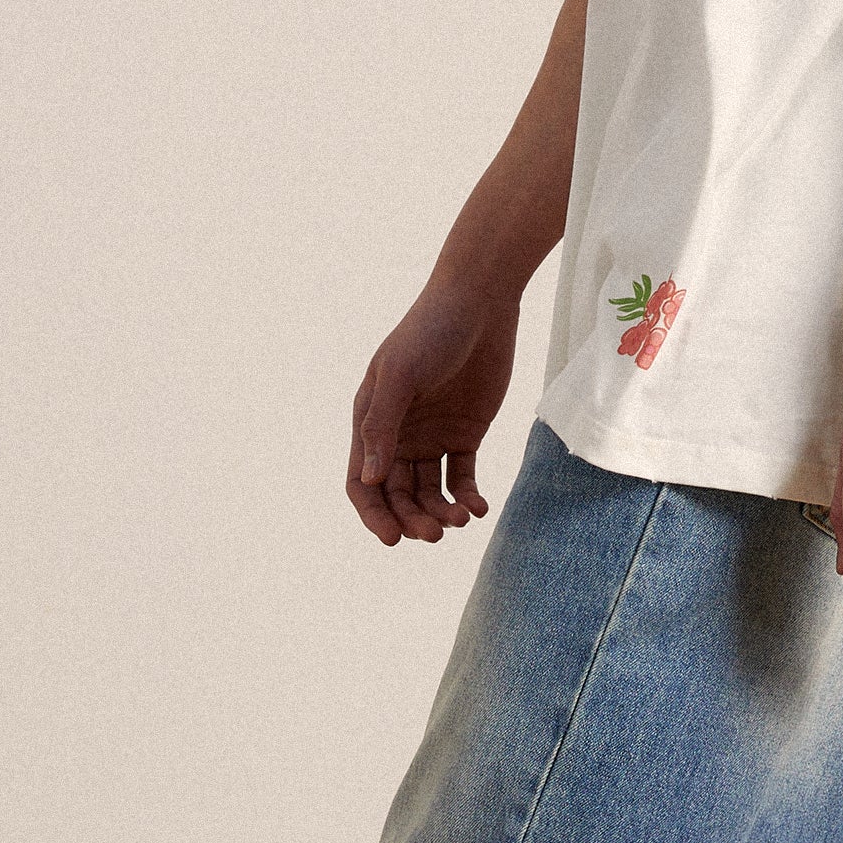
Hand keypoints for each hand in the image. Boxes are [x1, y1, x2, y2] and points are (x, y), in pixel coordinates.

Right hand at [347, 276, 518, 546]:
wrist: (479, 303)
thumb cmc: (430, 332)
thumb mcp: (401, 376)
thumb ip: (382, 426)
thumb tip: (369, 478)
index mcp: (370, 422)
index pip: (363, 483)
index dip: (374, 515)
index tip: (393, 539)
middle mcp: (398, 436)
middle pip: (398, 495)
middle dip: (413, 519)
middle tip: (436, 533)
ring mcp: (432, 436)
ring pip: (430, 492)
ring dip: (442, 512)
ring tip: (462, 518)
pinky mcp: (466, 434)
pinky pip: (463, 477)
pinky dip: (468, 496)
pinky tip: (478, 507)